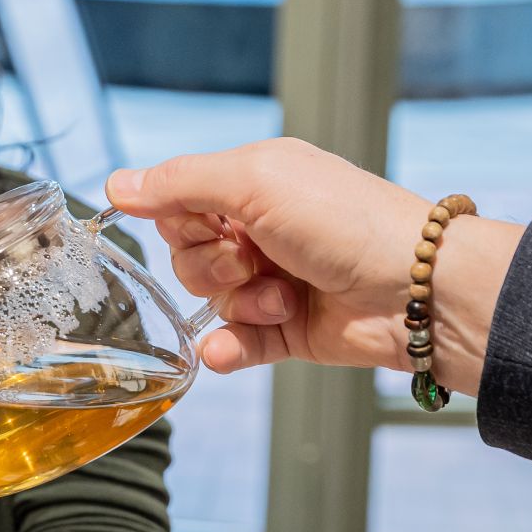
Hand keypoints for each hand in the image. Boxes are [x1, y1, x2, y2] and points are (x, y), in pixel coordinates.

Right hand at [107, 138, 429, 375]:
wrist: (416, 289)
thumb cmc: (346, 221)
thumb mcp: (256, 181)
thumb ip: (180, 183)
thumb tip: (115, 184)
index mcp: (255, 183)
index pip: (179, 203)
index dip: (183, 219)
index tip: (212, 222)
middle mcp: (262, 229)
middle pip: (187, 255)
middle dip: (211, 264)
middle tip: (253, 258)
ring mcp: (274, 281)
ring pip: (210, 302)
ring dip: (238, 302)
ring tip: (283, 296)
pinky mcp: (287, 331)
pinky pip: (233, 344)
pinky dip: (228, 348)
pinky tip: (227, 350)